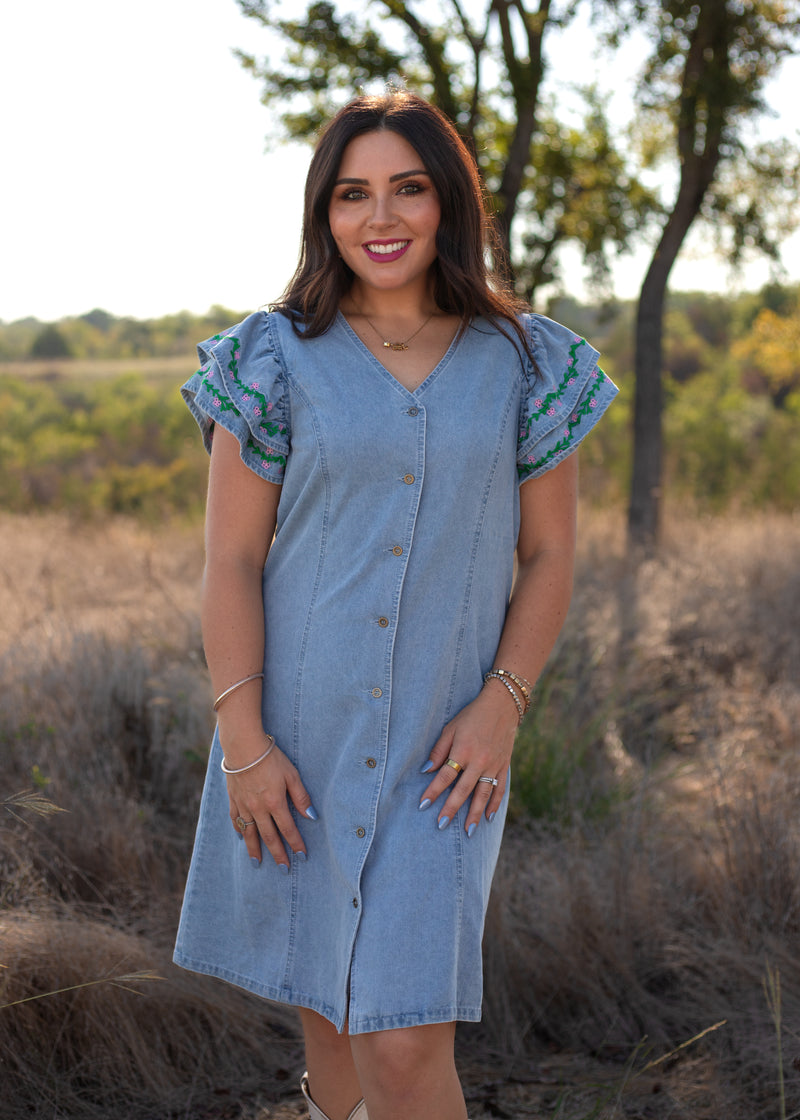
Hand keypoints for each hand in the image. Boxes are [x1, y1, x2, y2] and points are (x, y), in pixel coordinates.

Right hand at [224, 735, 317, 868]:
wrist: (243, 746)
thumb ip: (301, 797)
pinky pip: (236, 819)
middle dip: (277, 854)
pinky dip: (239, 830)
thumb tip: (312, 816)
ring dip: (255, 849)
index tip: (302, 856)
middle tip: (283, 869)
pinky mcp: (233, 798)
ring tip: (258, 863)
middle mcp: (258, 808)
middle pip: (269, 836)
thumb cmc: (271, 758)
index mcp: (275, 803)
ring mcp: (244, 805)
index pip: (288, 829)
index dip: (296, 844)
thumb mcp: (292, 774)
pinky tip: (241, 837)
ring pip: (250, 832)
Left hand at [417, 682, 517, 834]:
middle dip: (452, 809)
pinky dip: (495, 804)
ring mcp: (494, 765)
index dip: (433, 791)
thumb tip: (426, 770)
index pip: (445, 776)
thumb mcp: (451, 727)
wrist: (502, 705)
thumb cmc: (472, 715)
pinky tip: (489, 817)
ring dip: (475, 814)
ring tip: (468, 831)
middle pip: (463, 790)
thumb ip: (439, 750)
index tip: (423, 805)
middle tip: (441, 825)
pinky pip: (500, 789)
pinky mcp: (504, 765)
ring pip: (483, 794)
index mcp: (463, 750)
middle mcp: (479, 760)